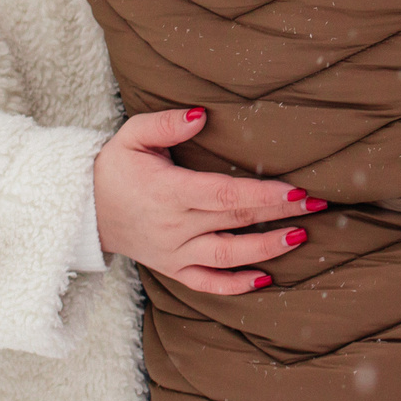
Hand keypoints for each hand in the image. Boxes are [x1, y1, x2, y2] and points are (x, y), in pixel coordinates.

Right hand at [93, 107, 321, 295]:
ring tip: (300, 237)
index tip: (297, 190)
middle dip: (280, 214)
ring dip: (266, 250)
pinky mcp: (172, 269)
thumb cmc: (115, 167)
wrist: (83, 210)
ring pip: (226, 256)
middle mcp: (174, 226)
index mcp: (169, 191)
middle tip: (318, 205)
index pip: (224, 194)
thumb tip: (202, 114)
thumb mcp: (132, 135)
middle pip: (235, 220)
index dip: (263, 193)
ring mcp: (173, 252)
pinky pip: (206, 284)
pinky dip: (235, 286)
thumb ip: (166, 123)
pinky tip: (265, 279)